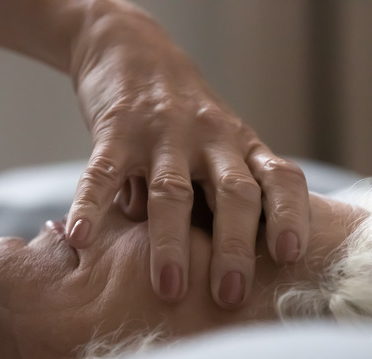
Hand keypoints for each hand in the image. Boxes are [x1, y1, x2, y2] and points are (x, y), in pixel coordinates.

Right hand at [65, 5, 309, 307]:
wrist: (134, 49)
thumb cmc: (186, 122)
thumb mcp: (222, 149)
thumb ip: (227, 200)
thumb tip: (233, 275)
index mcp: (244, 148)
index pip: (280, 180)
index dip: (290, 216)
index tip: (289, 256)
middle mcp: (212, 139)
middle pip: (233, 194)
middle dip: (234, 248)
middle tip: (231, 296)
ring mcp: (164, 133)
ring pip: (172, 191)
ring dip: (172, 242)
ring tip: (170, 288)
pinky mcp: (117, 129)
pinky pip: (104, 173)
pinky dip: (91, 206)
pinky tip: (82, 237)